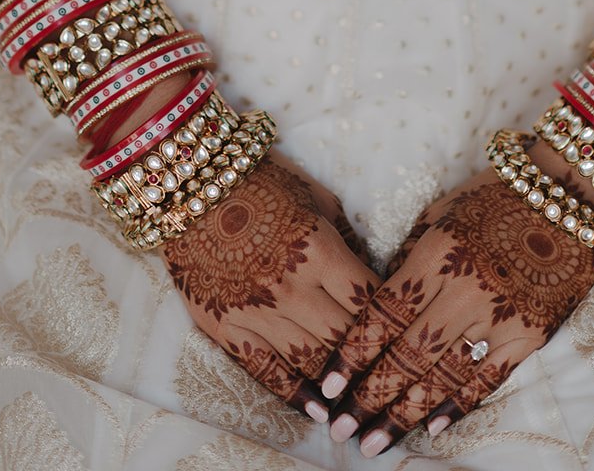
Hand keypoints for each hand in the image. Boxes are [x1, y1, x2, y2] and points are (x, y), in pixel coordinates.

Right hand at [159, 153, 379, 416]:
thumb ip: (345, 237)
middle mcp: (290, 287)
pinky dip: (295, 395)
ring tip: (363, 404)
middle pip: (345, 338)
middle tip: (393, 377)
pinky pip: (266, 371)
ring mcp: (257, 312)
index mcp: (318, 249)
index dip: (392, 320)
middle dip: (373, 360)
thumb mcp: (315, 196)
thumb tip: (370, 274)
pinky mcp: (227, 327)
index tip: (405, 333)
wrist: (188, 186)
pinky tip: (319, 412)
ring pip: (311, 361)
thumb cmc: (260, 181)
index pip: (369, 300)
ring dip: (340, 385)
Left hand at [314, 165, 593, 455]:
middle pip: (408, 354)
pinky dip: (456, 405)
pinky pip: (487, 379)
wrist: (567, 197)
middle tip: (343, 429)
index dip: (354, 353)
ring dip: (405, 412)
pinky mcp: (529, 334)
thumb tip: (381, 304)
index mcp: (437, 253)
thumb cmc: (493, 198)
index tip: (328, 385)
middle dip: (371, 395)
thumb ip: (412, 259)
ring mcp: (500, 315)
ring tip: (376, 440)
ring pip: (443, 375)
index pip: (385, 313)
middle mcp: (465, 289)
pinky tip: (430, 425)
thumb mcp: (442, 214)